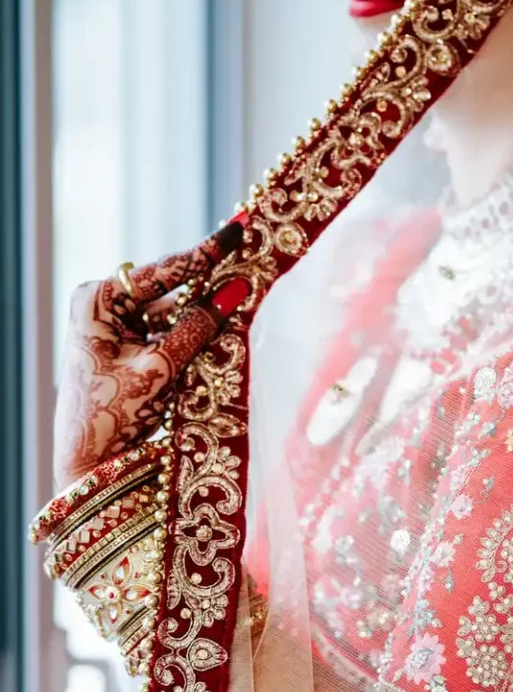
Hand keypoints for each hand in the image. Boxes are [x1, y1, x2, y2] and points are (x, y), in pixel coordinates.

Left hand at [53, 221, 243, 489]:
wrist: (87, 461)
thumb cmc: (111, 415)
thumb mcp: (161, 368)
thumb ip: (197, 328)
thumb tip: (234, 292)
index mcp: (97, 299)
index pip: (162, 271)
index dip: (205, 253)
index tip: (237, 231)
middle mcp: (101, 304)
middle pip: (167, 287)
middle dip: (207, 281)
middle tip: (247, 260)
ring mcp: (111, 324)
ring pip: (170, 310)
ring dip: (202, 312)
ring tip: (241, 300)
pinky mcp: (123, 344)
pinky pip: (165, 329)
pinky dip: (191, 333)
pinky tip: (220, 330)